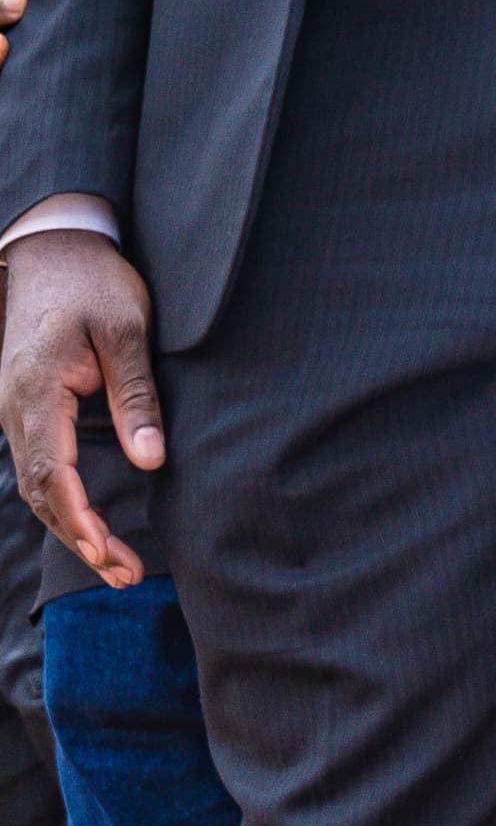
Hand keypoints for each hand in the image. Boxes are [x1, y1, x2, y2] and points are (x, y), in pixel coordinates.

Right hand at [0, 227, 163, 582]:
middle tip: (125, 575)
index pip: (49, 471)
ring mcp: (16, 410)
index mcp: (36, 388)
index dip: (77, 518)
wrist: (54, 249)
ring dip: (73, 528)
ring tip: (119, 566)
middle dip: (80, 537)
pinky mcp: (29, 410)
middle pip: (40, 490)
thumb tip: (150, 459)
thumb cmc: (94, 284)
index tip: (106, 552)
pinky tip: (94, 528)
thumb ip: (136, 395)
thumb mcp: (127, 330)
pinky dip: (65, 503)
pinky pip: (41, 467)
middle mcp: (15, 406)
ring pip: (37, 485)